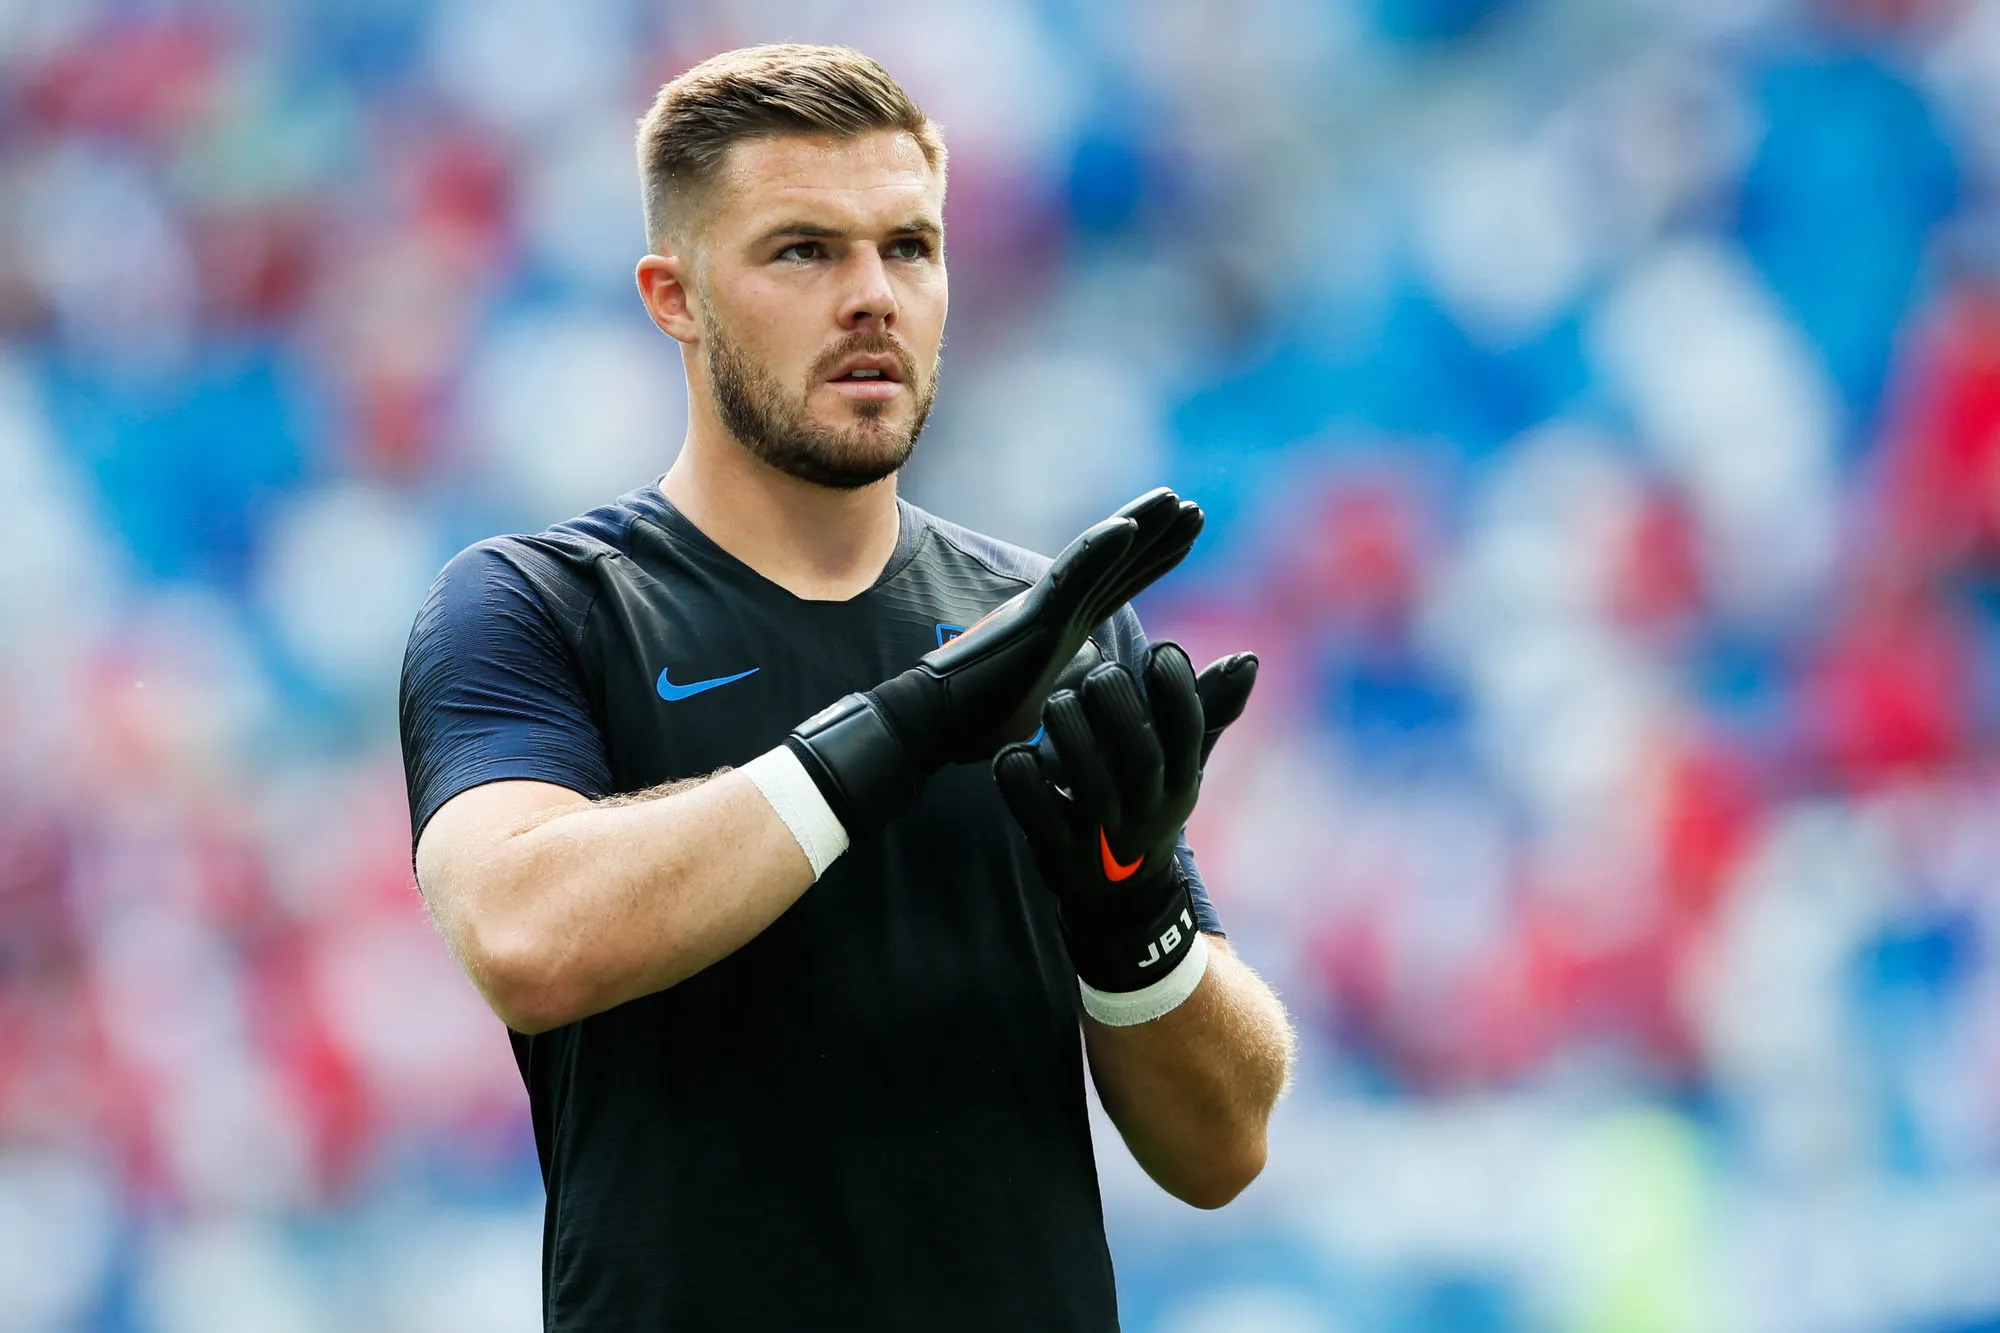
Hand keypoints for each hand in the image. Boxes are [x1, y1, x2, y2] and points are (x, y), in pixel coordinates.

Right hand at [784, 489, 1203, 834]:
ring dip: (1138, 527)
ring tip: (1177, 501)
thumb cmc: (981, 722)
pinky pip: (1070, 576)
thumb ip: (1071, 678)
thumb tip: (1097, 667)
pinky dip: (1100, 550)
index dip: (1153, 558)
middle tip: (1195, 508)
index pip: (1117, 585)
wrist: (936, 727)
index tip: (1189, 534)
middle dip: (1157, 533)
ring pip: (1098, 558)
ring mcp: (1045, 609)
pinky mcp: (1030, 617)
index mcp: (1063, 627)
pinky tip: (1129, 527)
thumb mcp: (1047, 700)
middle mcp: (1056, 610)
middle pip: (1116, 563)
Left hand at [993, 643, 1255, 994]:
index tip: (1159, 652)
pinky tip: (1016, 751)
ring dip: (1071, 734)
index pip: (1191, 732)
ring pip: (1091, 787)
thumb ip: (1207, 709)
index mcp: (1181, 783)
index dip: (1178, 688)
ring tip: (1057, 701)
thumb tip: (1247, 659)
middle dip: (1118, 706)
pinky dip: (1023, 782)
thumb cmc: (1149, 803)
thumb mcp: (1183, 763)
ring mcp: (1102, 839)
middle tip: (1098, 674)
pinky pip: (1037, 817)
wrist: (1120, 897)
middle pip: (1141, 758)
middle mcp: (1146, 812)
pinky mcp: (1057, 855)